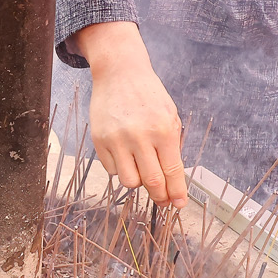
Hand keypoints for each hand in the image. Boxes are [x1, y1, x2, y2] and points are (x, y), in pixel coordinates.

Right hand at [74, 22, 185, 207]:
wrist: (120, 73)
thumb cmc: (149, 96)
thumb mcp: (170, 117)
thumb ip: (172, 148)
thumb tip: (173, 182)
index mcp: (163, 130)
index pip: (172, 171)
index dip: (176, 193)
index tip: (178, 204)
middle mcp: (140, 136)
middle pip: (151, 182)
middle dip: (160, 196)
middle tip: (163, 200)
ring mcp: (117, 139)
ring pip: (129, 181)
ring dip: (138, 182)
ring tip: (141, 170)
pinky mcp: (99, 139)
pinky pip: (111, 169)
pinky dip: (121, 168)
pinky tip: (125, 154)